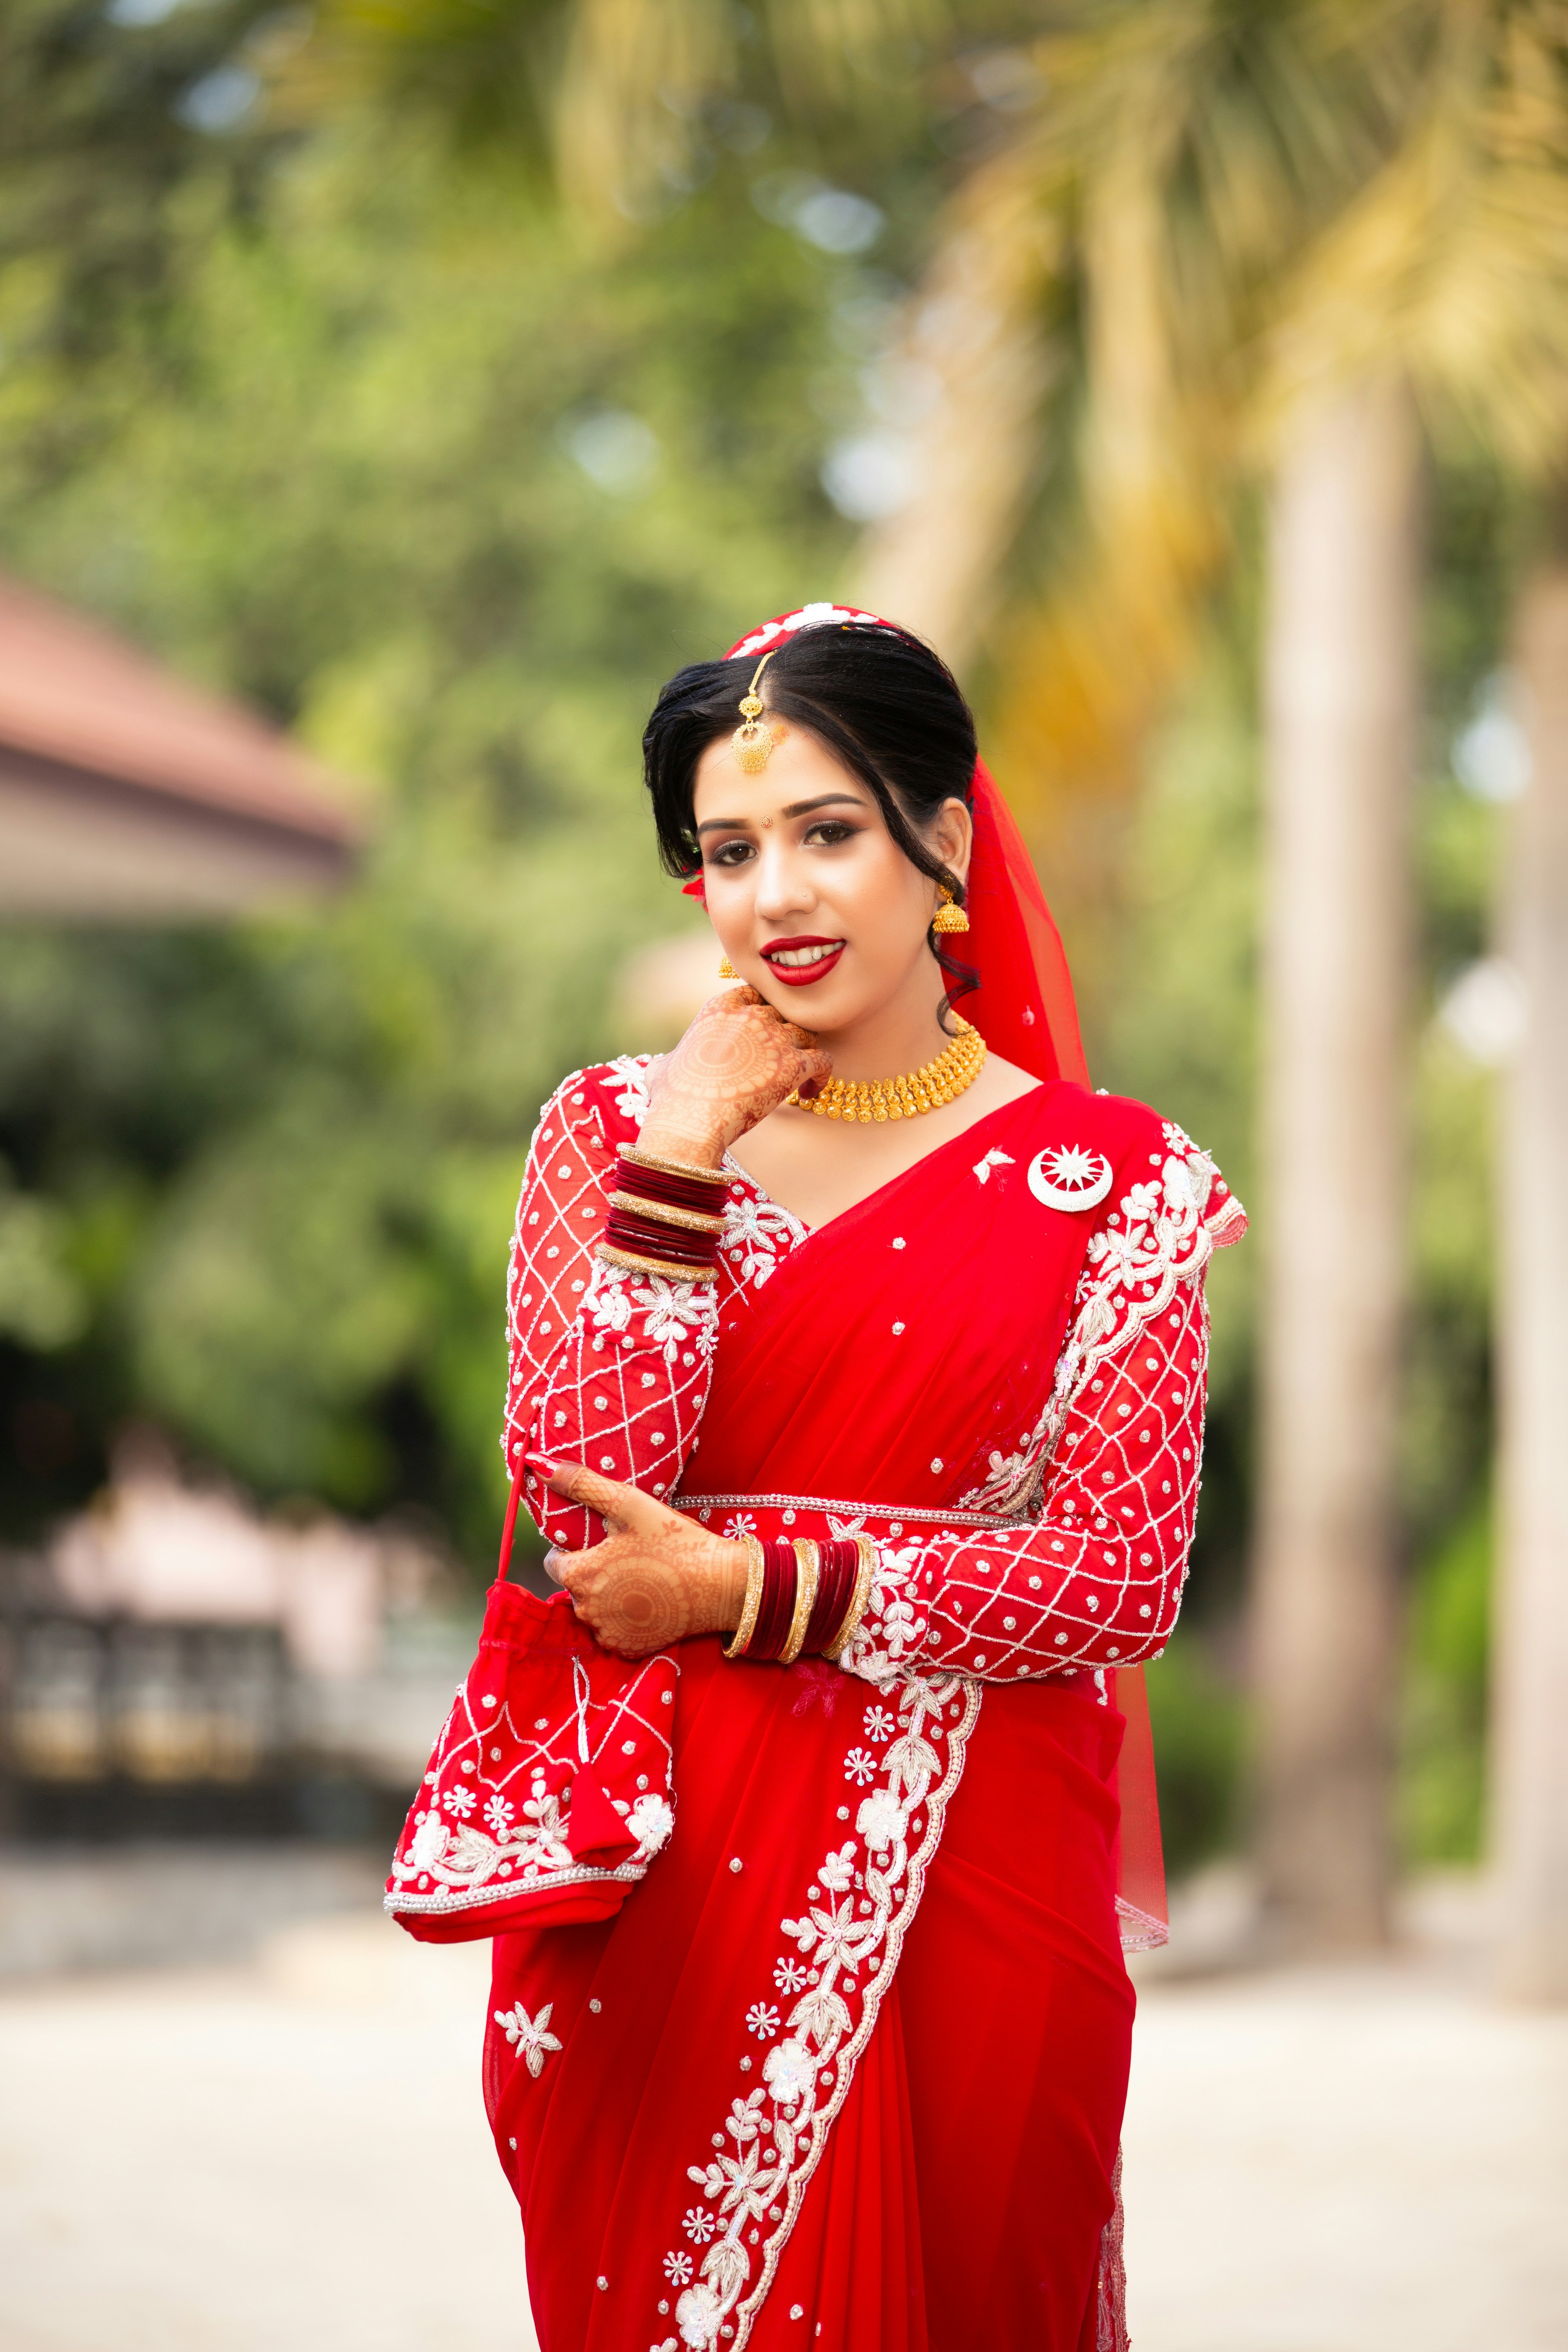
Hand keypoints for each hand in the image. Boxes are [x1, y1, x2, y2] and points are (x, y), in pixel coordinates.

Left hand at [531, 1457, 748, 1657]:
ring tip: (641, 1576)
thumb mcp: (629, 1504)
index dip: (575, 1549)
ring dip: (608, 1596)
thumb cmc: (674, 1541)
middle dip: (593, 1571)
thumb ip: (582, 1484)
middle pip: (575, 1586)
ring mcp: (608, 1633)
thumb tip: (538, 1464)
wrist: (720, 1584)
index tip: (603, 1541)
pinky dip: (626, 1618)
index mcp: (580, 1575)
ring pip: (594, 1609)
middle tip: (628, 1556)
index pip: (554, 1562)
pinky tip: (649, 1600)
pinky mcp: (629, 1648)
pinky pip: (615, 1629)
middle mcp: (586, 1611)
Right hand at [638, 985, 831, 1166]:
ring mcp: (775, 1038)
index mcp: (720, 1008)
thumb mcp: (662, 1070)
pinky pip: (823, 1061)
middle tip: (780, 1061)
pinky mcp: (794, 1064)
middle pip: (782, 1015)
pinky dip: (822, 1077)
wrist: (691, 1121)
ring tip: (798, 1079)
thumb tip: (661, 1068)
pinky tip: (809, 1093)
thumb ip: (670, 1060)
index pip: (754, 995)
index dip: (761, 1014)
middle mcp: (751, 1015)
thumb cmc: (673, 1100)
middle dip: (783, 1036)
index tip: (761, 1035)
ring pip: (806, 1035)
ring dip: (804, 1054)